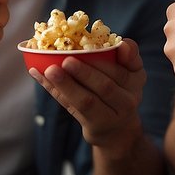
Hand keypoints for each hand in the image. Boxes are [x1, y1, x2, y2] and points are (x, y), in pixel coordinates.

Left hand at [30, 37, 146, 155]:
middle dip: (86, 73)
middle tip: (67, 60)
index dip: (113, 59)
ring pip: (86, 101)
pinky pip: (70, 106)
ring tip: (50, 70)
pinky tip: (38, 74)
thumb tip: (123, 44)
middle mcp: (127, 101)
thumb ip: (130, 56)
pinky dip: (53, 90)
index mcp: (136, 81)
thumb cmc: (120, 92)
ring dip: (67, 85)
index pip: (124, 70)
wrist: (118, 130)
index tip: (99, 47)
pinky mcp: (91, 125)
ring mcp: (109, 117)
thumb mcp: (131, 72)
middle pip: (105, 87)